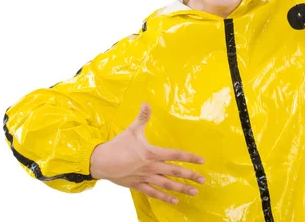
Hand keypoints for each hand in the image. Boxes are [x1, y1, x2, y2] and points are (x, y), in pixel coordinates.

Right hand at [90, 103, 204, 204]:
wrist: (101, 161)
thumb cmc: (117, 145)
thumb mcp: (131, 129)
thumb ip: (142, 117)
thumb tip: (147, 103)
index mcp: (152, 153)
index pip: (176, 155)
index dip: (190, 157)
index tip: (202, 161)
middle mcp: (152, 167)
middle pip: (175, 172)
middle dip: (190, 176)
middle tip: (203, 180)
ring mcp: (146, 178)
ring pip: (167, 185)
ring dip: (182, 189)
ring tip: (194, 193)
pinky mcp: (138, 185)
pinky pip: (154, 193)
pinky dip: (165, 198)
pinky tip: (175, 202)